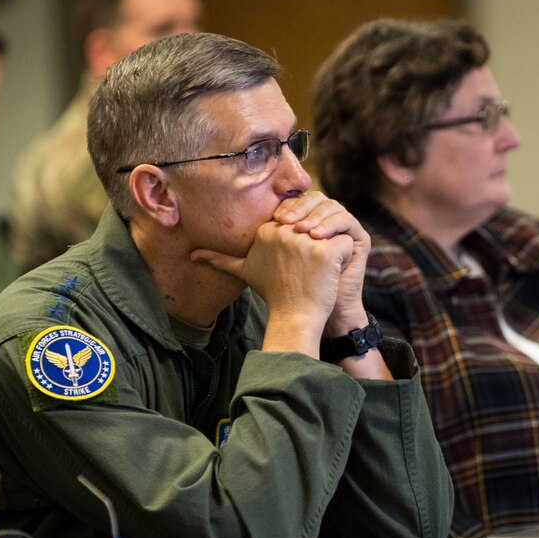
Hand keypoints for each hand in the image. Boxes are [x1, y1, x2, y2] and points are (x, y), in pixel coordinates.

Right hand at [192, 196, 354, 355]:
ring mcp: (304, 240)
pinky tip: (331, 276)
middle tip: (309, 270)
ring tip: (320, 272)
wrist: (294, 317)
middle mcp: (283, 230)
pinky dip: (344, 260)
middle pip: (315, 224)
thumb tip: (193, 255)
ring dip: (331, 252)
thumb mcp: (245, 272)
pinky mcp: (326, 251)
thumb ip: (220, 259)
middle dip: (317, 244)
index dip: (303, 240)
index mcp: (266, 230)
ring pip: (332, 232)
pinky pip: (346, 244)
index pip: (296, 220)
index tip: (297, 263)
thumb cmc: (274, 293)